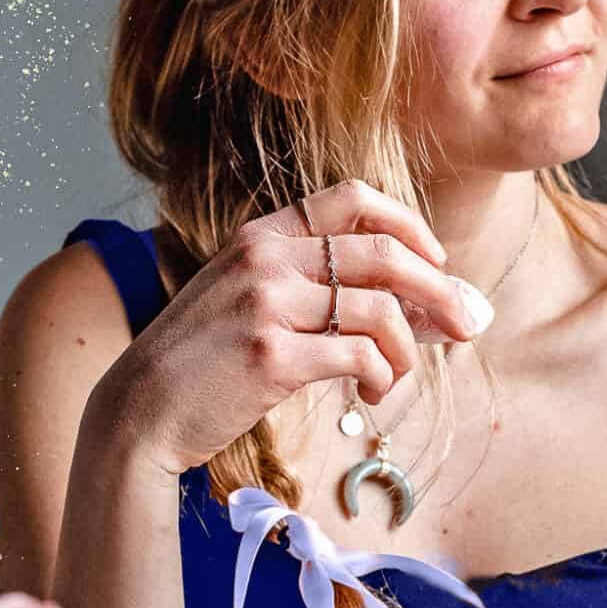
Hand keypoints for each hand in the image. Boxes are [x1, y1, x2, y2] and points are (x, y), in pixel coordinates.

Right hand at [88, 179, 479, 475]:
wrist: (141, 411)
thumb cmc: (204, 363)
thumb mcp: (247, 301)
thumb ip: (315, 291)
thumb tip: (418, 305)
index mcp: (262, 235)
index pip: (354, 197)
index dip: (409, 225)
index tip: (437, 261)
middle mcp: (265, 259)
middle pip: (383, 253)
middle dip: (440, 290)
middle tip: (465, 325)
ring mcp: (266, 305)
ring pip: (380, 310)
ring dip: (408, 350)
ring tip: (395, 379)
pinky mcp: (271, 357)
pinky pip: (360, 356)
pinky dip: (381, 378)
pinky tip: (370, 395)